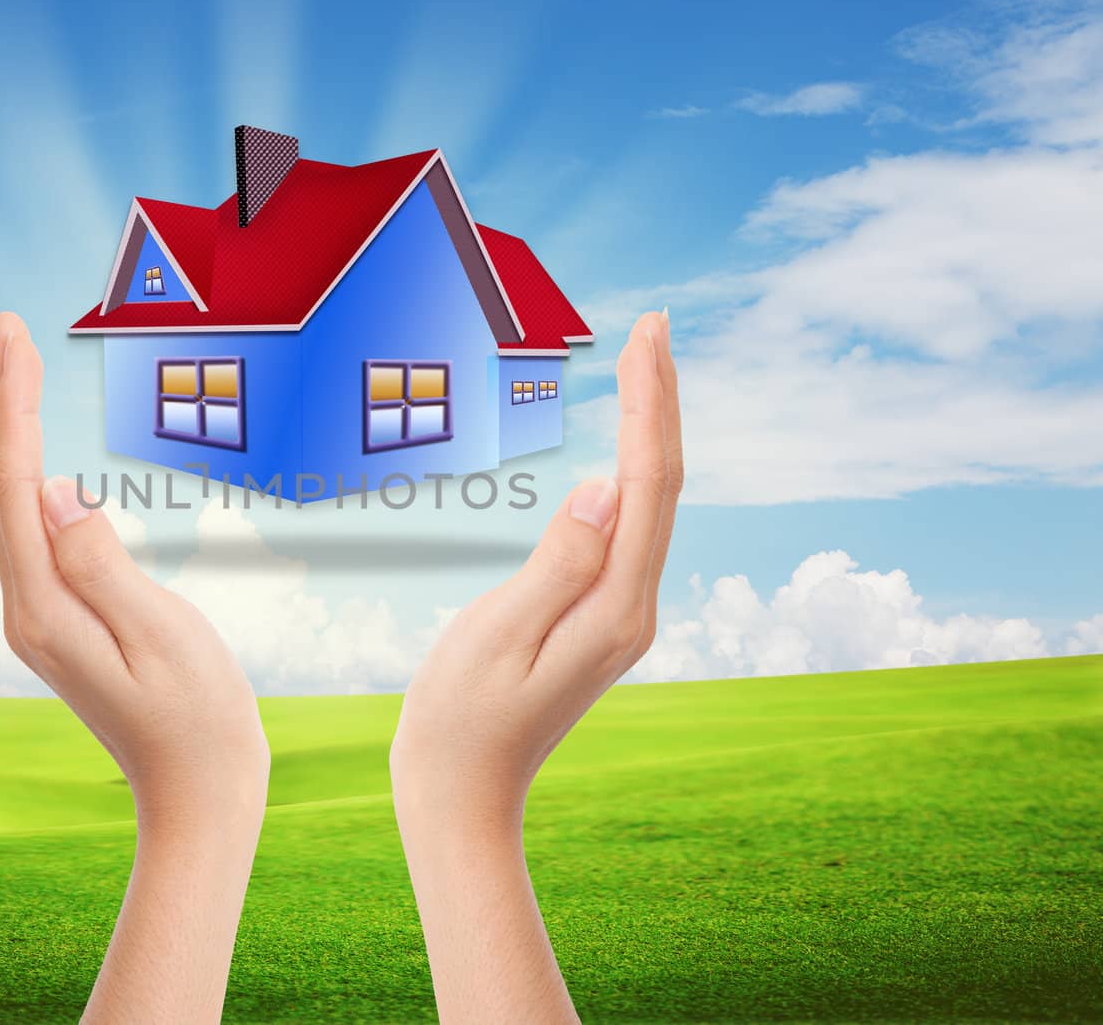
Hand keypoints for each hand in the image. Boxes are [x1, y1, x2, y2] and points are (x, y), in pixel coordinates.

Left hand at [0, 311, 268, 1023]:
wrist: (198, 799)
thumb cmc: (198, 723)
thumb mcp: (163, 637)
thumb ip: (103, 563)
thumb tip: (57, 493)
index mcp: (44, 609)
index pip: (11, 483)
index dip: (9, 403)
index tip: (10, 334)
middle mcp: (26, 609)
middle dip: (0, 401)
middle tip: (3, 324)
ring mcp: (39, 618)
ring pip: (10, 506)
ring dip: (10, 433)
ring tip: (13, 366)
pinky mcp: (61, 621)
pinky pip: (33, 532)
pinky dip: (28, 476)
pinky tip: (34, 453)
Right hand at [390, 310, 681, 1023]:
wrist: (461, 795)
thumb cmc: (461, 721)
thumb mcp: (498, 637)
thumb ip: (556, 563)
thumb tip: (604, 489)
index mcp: (615, 609)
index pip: (650, 485)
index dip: (652, 404)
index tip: (651, 335)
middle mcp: (632, 609)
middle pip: (660, 486)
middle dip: (659, 402)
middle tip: (655, 327)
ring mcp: (619, 615)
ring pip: (648, 505)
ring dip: (648, 433)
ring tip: (645, 366)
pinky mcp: (597, 618)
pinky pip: (626, 531)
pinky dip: (628, 475)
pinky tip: (623, 449)